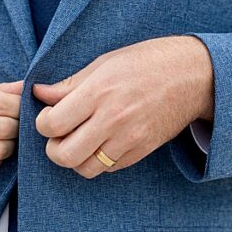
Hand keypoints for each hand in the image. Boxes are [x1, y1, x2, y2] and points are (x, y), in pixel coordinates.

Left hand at [32, 36, 213, 178]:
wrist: (192, 76)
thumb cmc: (146, 62)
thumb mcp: (104, 63)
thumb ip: (70, 83)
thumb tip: (39, 93)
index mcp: (98, 92)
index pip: (52, 124)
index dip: (43, 124)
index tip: (49, 117)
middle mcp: (112, 119)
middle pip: (64, 156)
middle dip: (54, 149)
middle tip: (59, 136)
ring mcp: (129, 139)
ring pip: (85, 169)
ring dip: (76, 159)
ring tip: (80, 142)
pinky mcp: (141, 151)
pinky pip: (109, 169)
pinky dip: (99, 161)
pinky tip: (102, 143)